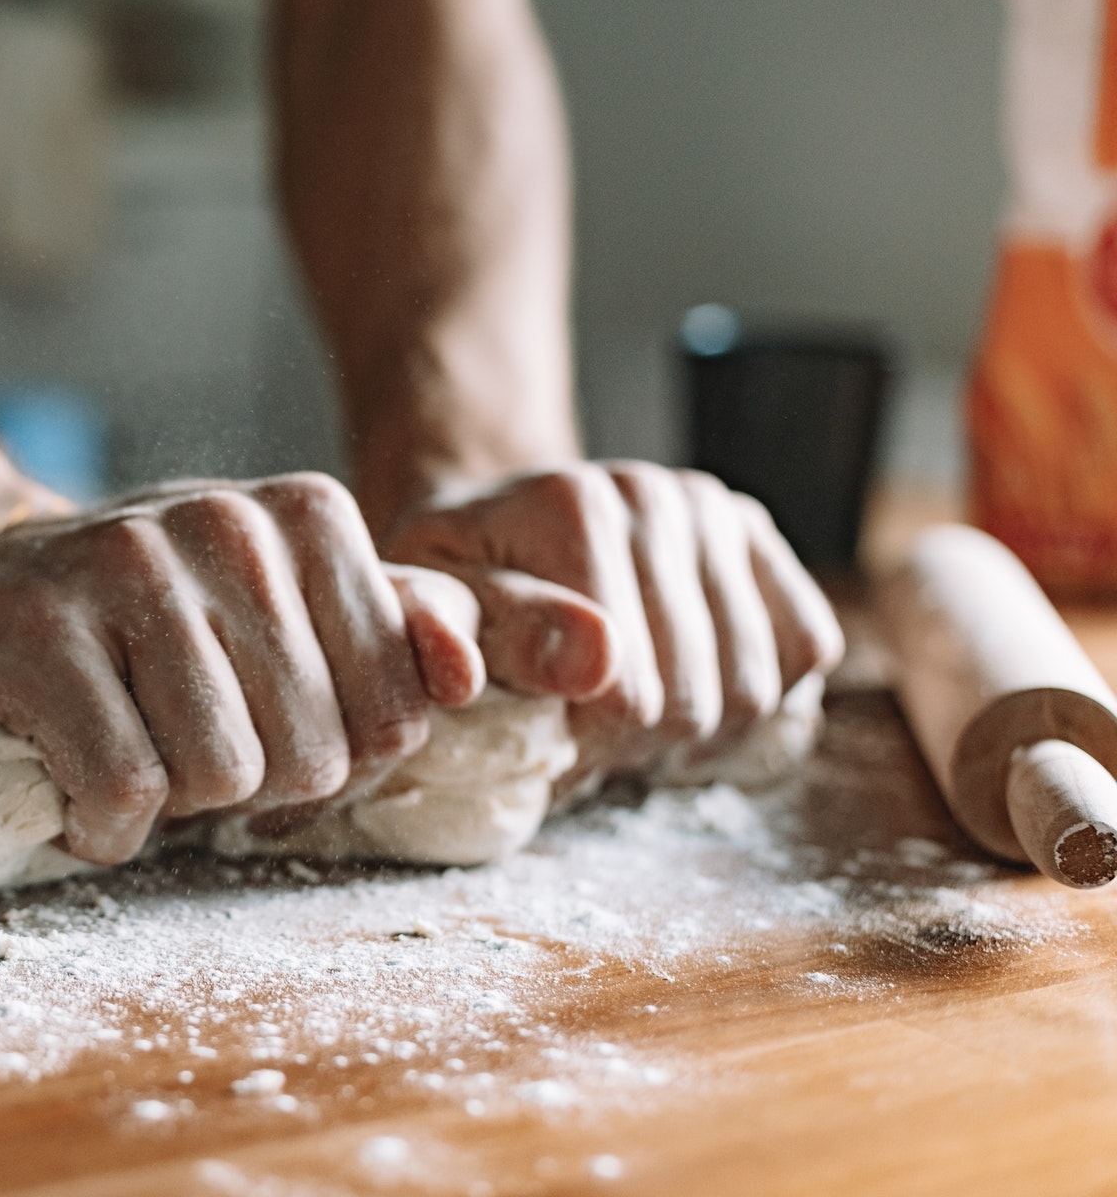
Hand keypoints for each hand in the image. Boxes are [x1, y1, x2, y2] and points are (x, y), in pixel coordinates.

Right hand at [0, 473, 483, 862]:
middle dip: (249, 787)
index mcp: (312, 515)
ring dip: (173, 806)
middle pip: (310, 756)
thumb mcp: (288, 607)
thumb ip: (395, 637)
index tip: (265, 727)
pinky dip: (105, 824)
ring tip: (132, 748)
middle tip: (186, 741)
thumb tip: (466, 677)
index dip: (330, 759)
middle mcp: (229, 523)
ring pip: (220, 774)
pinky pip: (125, 788)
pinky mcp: (41, 629)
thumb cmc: (161, 620)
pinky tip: (82, 784)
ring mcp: (128, 565)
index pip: (395, 714)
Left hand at [384, 462, 843, 769]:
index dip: (586, 747)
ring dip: (697, 733)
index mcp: (574, 509)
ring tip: (633, 715)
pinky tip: (690, 688)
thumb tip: (588, 664)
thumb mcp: (436, 605)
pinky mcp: (756, 532)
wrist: (495, 522)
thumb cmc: (458, 579)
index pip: (628, 698)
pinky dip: (760, 696)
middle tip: (590, 731)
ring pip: (755, 689)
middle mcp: (655, 496)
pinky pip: (807, 648)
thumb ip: (481, 632)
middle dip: (638, 745)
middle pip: (695, 701)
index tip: (546, 734)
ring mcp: (713, 510)